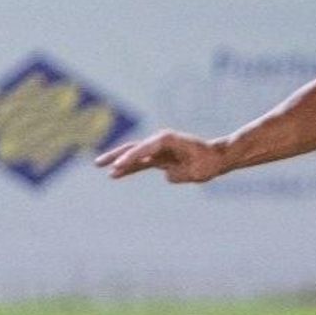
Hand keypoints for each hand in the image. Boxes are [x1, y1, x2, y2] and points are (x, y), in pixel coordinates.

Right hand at [95, 130, 227, 182]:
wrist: (217, 158)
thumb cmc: (209, 162)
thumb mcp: (196, 170)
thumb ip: (179, 173)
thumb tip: (166, 173)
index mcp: (168, 140)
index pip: (144, 149)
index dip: (131, 158)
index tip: (118, 167)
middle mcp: (160, 141)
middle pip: (134, 148)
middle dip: (116, 155)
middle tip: (98, 163)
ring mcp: (159, 149)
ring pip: (134, 155)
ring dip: (119, 162)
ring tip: (101, 167)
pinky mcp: (159, 158)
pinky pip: (140, 163)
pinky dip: (129, 168)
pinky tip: (115, 174)